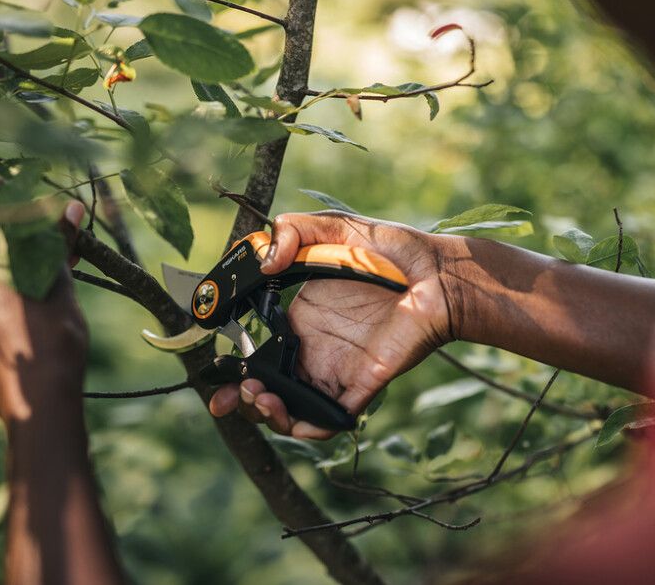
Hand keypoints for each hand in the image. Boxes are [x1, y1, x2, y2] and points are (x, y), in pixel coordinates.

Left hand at [0, 203, 87, 422]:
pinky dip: (15, 300)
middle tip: (67, 248)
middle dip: (31, 250)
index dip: (32, 221)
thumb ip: (57, 245)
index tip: (59, 221)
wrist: (39, 409)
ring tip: (64, 274)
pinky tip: (46, 303)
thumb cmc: (47, 345)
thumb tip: (72, 208)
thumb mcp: (56, 286)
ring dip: (26, 274)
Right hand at [209, 211, 453, 438]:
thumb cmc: (392, 250)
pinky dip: (308, 426)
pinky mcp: (364, 384)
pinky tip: (291, 415)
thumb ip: (292, 231)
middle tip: (235, 394)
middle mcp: (317, 349)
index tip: (214, 376)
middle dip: (243, 400)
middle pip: (270, 388)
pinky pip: (331, 418)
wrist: (440, 274)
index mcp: (303, 319)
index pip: (260, 352)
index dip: (234, 369)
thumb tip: (264, 262)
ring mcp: (339, 370)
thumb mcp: (334, 227)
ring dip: (268, 414)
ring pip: (293, 409)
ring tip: (261, 397)